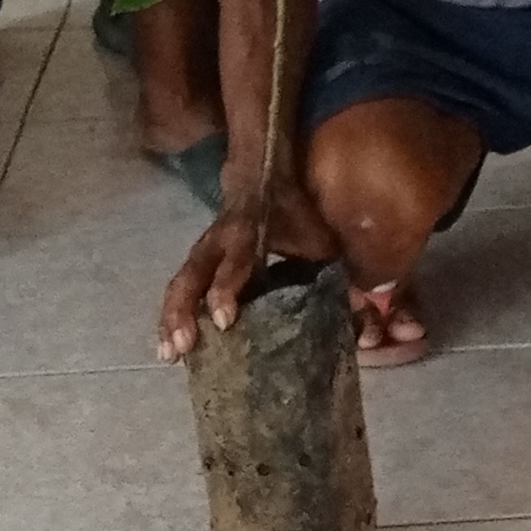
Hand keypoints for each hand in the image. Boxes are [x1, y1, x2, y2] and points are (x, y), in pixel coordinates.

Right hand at [159, 168, 342, 356]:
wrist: (264, 175)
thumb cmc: (293, 211)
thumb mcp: (316, 236)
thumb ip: (331, 269)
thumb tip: (362, 314)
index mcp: (247, 233)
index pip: (234, 262)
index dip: (226, 289)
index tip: (224, 321)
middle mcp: (218, 244)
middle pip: (192, 276)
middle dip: (184, 312)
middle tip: (183, 349)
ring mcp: (202, 252)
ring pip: (179, 284)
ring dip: (171, 319)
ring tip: (168, 356)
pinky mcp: (197, 262)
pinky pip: (179, 288)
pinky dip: (171, 315)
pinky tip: (168, 347)